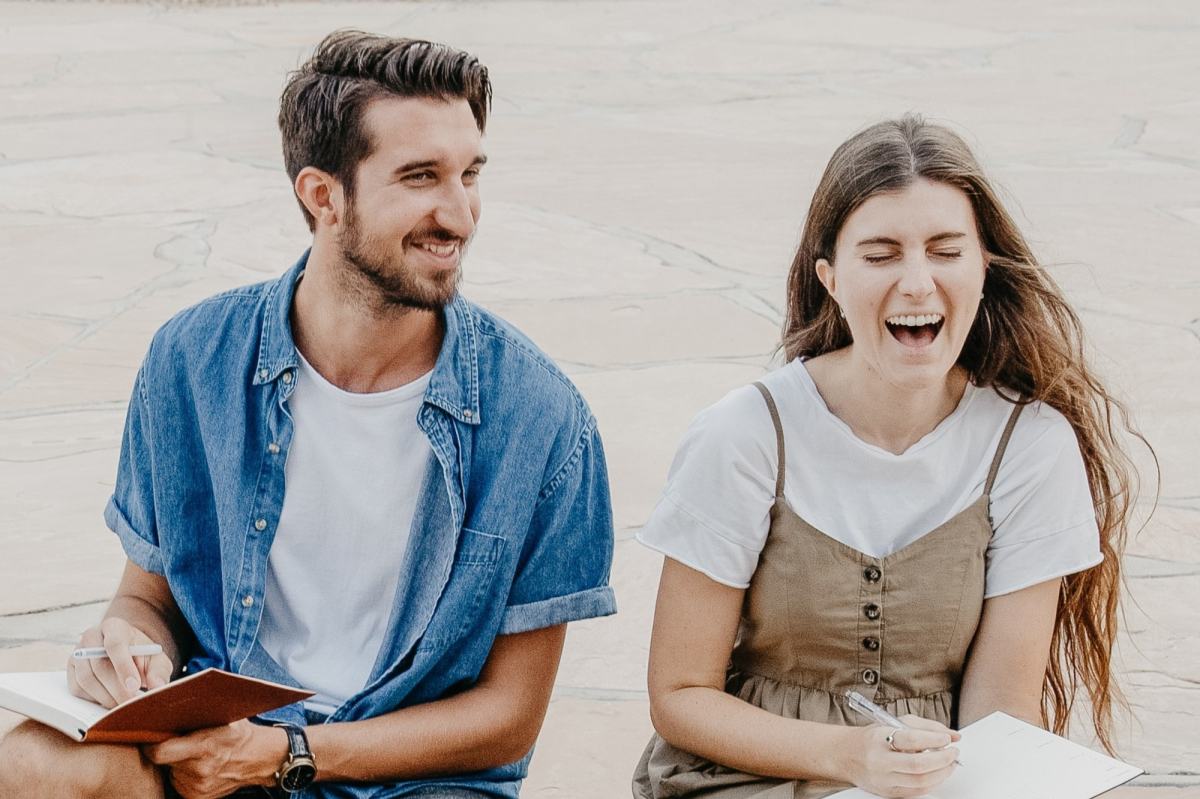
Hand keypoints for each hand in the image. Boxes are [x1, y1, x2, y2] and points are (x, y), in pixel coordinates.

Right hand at [67, 617, 172, 707]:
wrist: (126, 654)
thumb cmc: (141, 656)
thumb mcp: (156, 660)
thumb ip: (158, 671)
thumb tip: (158, 686)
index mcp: (114, 627)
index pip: (115, 644)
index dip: (124, 666)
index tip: (134, 685)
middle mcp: (91, 637)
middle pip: (99, 665)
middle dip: (117, 689)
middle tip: (131, 703)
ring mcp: (78, 653)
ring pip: (86, 679)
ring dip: (106, 697)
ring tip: (123, 704)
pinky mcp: (71, 670)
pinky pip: (77, 689)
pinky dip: (94, 699)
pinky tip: (109, 699)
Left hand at [145, 720, 288, 798]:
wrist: (260, 758)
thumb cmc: (240, 733)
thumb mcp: (224, 716)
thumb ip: (196, 714)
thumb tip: (165, 707)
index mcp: (204, 747)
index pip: (159, 752)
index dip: (150, 744)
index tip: (148, 735)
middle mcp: (200, 770)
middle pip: (163, 762)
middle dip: (165, 750)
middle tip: (176, 740)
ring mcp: (198, 787)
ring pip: (170, 772)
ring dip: (175, 763)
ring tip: (193, 754)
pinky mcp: (197, 798)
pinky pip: (178, 783)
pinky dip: (183, 774)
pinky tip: (198, 766)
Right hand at [847, 715, 960, 798]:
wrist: (846, 755)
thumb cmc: (872, 738)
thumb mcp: (894, 723)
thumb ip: (925, 727)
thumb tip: (953, 735)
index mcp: (879, 738)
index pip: (911, 739)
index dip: (933, 739)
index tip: (947, 738)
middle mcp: (880, 761)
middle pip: (918, 765)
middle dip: (943, 759)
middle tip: (953, 752)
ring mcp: (884, 780)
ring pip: (921, 782)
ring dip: (942, 773)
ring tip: (949, 763)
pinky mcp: (888, 793)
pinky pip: (917, 792)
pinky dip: (933, 783)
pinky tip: (937, 774)